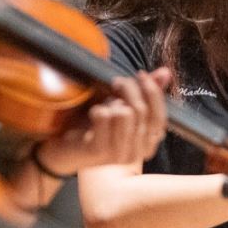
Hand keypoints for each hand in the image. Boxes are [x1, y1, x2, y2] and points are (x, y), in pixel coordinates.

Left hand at [33, 67, 171, 175]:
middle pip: (141, 110)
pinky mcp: (99, 151)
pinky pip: (105, 117)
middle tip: (115, 83)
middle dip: (129, 88)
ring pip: (126, 113)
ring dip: (112, 101)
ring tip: (103, 103)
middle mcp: (136, 153)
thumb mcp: (123, 107)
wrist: (62, 149)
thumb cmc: (94, 127)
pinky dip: (98, 108)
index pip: (160, 117)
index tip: (141, 75)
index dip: (153, 92)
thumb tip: (166, 72)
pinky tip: (92, 115)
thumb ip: (145, 93)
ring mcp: (118, 154)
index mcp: (146, 144)